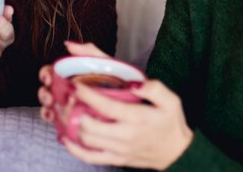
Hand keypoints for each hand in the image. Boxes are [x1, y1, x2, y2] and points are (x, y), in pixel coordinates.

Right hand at [38, 42, 109, 122]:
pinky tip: (58, 124)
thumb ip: (89, 52)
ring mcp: (69, 105)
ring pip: (50, 107)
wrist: (133, 102)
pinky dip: (55, 123)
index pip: (51, 72)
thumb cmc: (116, 81)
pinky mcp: (73, 120)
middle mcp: (67, 89)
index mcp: (71, 75)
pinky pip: (59, 123)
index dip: (46, 74)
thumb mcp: (105, 64)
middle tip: (50, 97)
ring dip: (46, 109)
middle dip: (44, 93)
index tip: (49, 77)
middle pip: (47, 90)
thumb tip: (68, 44)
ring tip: (52, 112)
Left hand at [63, 79, 192, 169]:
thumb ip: (154, 88)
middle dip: (74, 110)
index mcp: (137, 118)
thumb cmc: (170, 123)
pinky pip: (89, 157)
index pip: (106, 106)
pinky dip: (74, 148)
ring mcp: (119, 150)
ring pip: (86, 140)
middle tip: (67, 96)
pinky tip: (65, 136)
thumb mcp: (171, 100)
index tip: (76, 84)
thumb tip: (133, 83)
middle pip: (90, 125)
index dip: (87, 95)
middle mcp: (125, 136)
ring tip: (64, 110)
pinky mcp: (115, 159)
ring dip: (71, 126)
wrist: (177, 152)